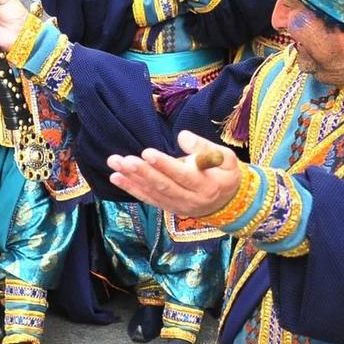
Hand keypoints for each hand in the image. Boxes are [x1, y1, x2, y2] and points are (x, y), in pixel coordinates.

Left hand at [106, 130, 240, 218]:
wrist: (228, 203)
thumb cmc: (225, 174)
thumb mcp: (227, 158)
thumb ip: (205, 147)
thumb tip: (182, 136)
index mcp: (207, 186)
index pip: (183, 175)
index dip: (164, 165)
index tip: (147, 153)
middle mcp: (191, 199)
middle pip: (164, 186)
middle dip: (142, 173)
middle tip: (124, 160)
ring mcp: (178, 206)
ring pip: (153, 193)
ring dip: (132, 179)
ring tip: (115, 164)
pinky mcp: (168, 208)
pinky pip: (148, 199)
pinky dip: (131, 189)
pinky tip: (116, 178)